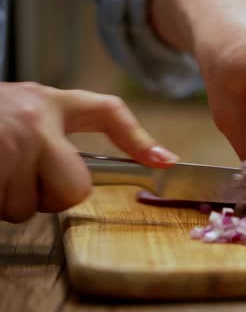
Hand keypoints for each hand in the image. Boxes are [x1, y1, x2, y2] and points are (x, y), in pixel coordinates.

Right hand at [0, 82, 177, 222]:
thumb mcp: (25, 110)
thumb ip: (60, 133)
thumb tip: (143, 159)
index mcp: (48, 103)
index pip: (106, 112)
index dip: (138, 138)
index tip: (164, 162)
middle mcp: (35, 121)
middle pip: (73, 189)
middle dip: (49, 195)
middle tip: (22, 176)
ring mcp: (9, 145)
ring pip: (28, 207)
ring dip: (9, 201)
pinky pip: (2, 209)